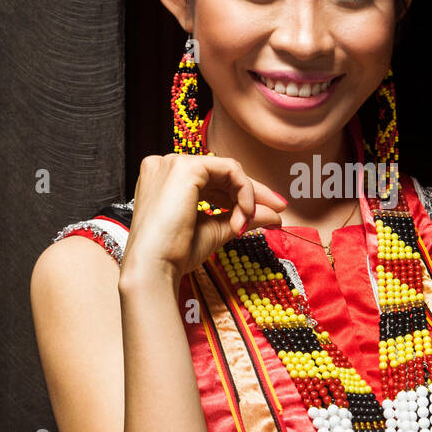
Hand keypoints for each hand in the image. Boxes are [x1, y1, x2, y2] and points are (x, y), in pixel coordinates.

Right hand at [119, 153, 287, 285]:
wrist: (153, 268)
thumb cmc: (173, 254)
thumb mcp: (214, 230)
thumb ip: (241, 217)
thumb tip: (274, 216)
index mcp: (165, 180)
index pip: (212, 180)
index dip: (241, 194)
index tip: (267, 211)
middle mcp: (166, 166)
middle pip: (222, 173)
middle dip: (253, 193)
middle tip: (278, 210)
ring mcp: (173, 164)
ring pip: (228, 170)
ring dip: (247, 198)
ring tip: (251, 223)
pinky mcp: (185, 168)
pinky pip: (230, 171)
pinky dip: (243, 193)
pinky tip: (242, 216)